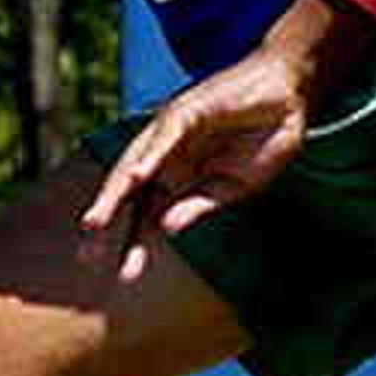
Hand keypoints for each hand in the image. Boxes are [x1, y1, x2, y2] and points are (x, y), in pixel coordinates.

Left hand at [83, 0, 375, 266]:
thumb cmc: (262, 141)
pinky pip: (164, 138)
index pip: (145, 214)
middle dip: (107, 222)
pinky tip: (138, 178)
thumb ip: (199, 206)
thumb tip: (167, 231)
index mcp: (177, 180)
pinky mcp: (186, 111)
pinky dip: (151, 157)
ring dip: (114, 194)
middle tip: (87, 258)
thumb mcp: (234, 187)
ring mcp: (171, 134)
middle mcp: (165, 157)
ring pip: (135, 166)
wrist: (288, 97)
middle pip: (128, 193)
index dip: (130, 243)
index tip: (121, 277)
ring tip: (95, 223)